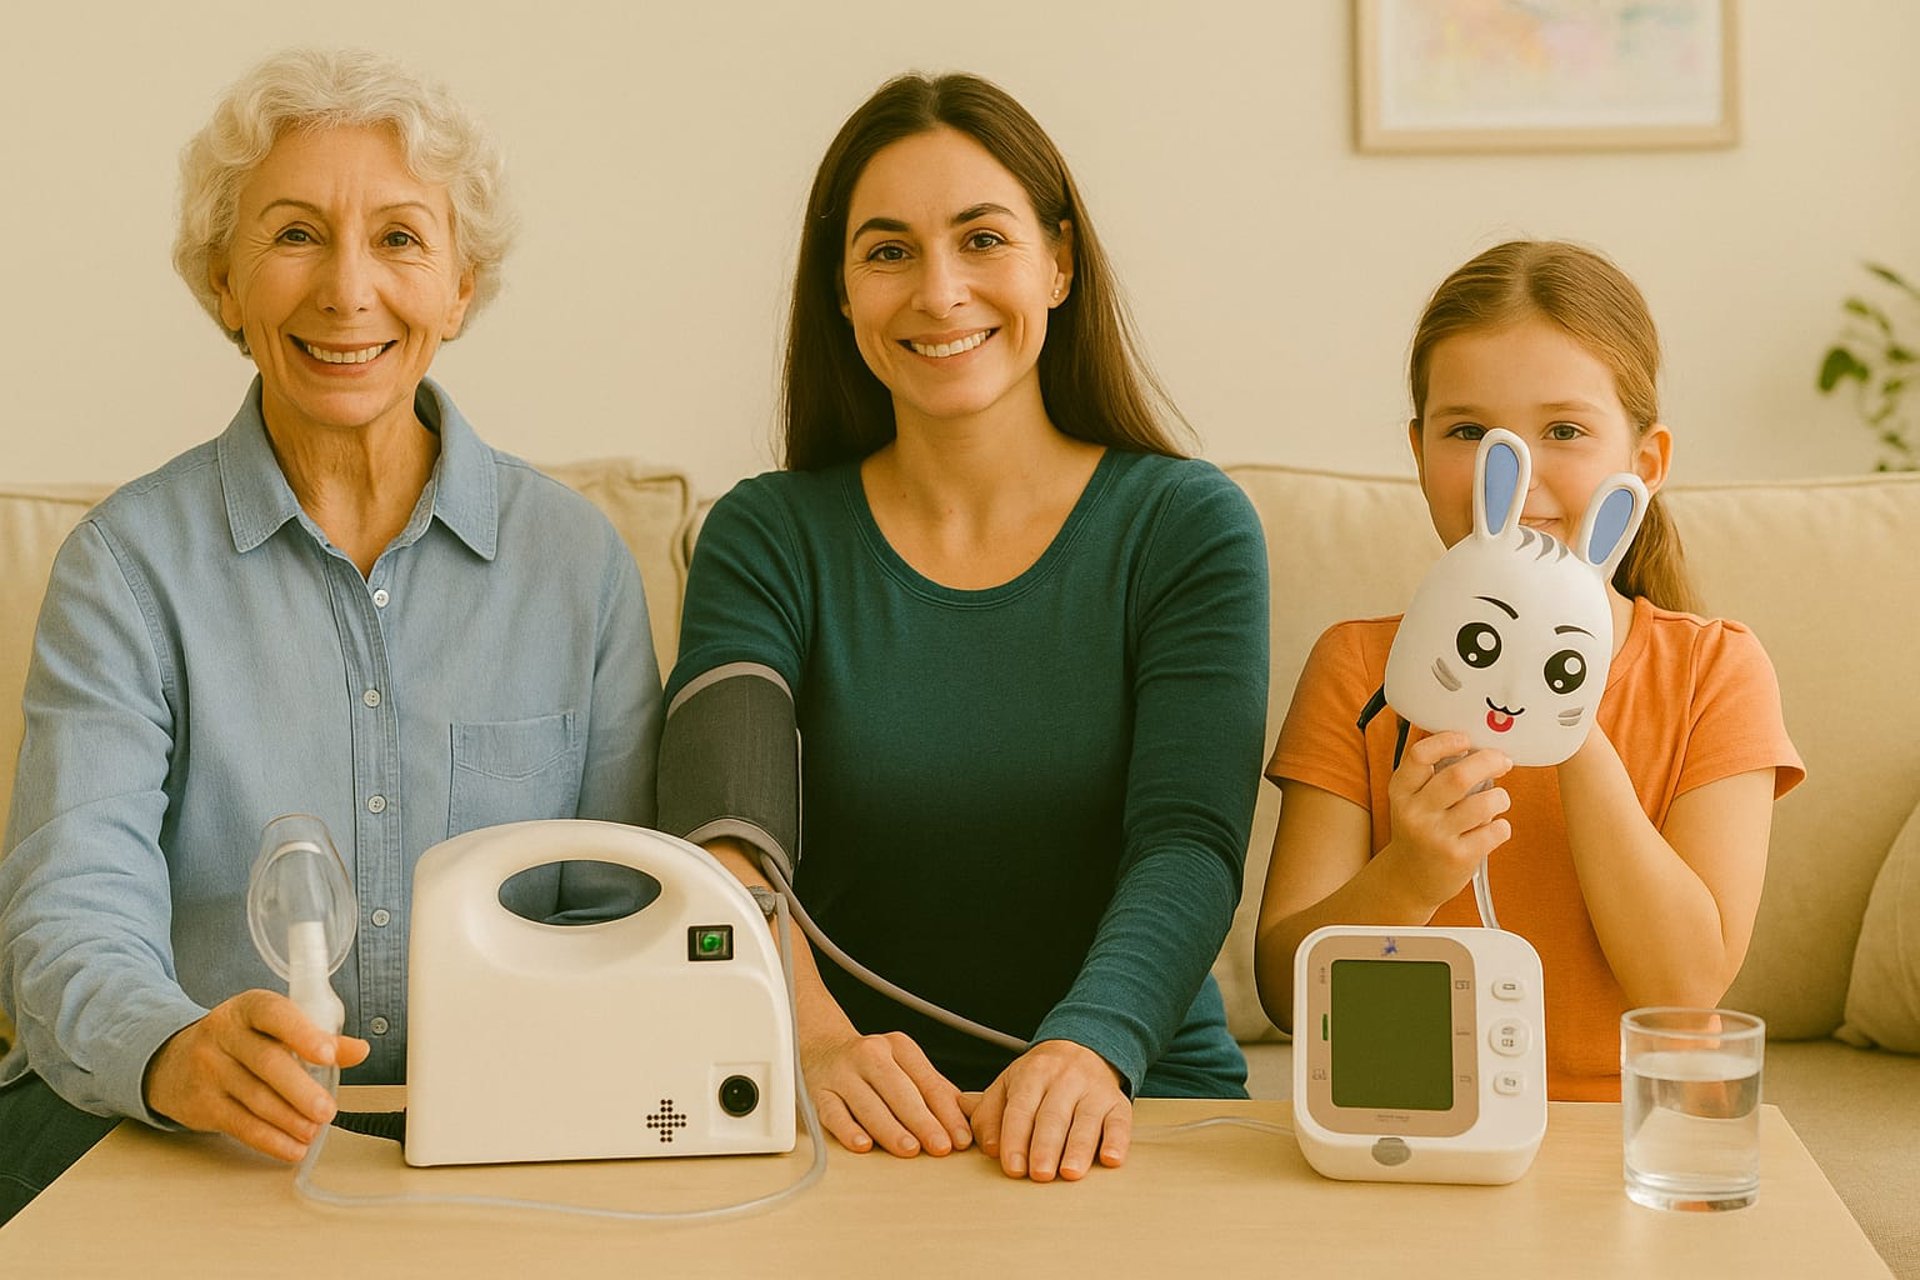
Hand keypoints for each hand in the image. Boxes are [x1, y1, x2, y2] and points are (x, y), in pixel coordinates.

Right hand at [143, 990, 370, 1161]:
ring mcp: (209, 1069)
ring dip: (289, 1120)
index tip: (328, 1054)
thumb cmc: (239, 1041)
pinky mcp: (202, 1104)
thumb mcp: (273, 1028)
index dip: (303, 1033)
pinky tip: (292, 1148)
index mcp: (248, 1008)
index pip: (275, 1014)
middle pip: (266, 1063)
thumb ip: (318, 1038)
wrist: (173, 1062)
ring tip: (314, 1130)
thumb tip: (359, 1051)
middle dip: (301, 1090)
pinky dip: (270, 1140)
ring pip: (254, 1098)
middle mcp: (224, 1035)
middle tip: (327, 1110)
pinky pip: (240, 1125)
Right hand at [803, 1027, 972, 1157]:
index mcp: (899, 1047)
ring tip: (909, 1149)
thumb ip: (935, 1092)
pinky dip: (848, 1130)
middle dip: (922, 1121)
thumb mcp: (906, 1067)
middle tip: (940, 1147)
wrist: (822, 1048)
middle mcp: (870, 1055)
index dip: (946, 1112)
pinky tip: (863, 1145)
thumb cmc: (873, 1066)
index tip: (960, 1139)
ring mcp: (842, 1073)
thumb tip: (966, 1122)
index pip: (927, 1082)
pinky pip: (833, 1113)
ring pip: (868, 1103)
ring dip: (890, 1128)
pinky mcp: (819, 1092)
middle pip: (900, 1091)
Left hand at [966, 1040, 1130, 1181]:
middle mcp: (1065, 1079)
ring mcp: (1094, 1090)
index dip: (1016, 1139)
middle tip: (1040, 1174)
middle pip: (1053, 1116)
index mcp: (1032, 1074)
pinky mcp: (1118, 1103)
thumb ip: (990, 1116)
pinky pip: (1120, 1122)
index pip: (1021, 1108)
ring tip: (1070, 1173)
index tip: (1013, 1168)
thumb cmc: (1038, 1080)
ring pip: (1087, 1120)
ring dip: (1078, 1148)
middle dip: (1046, 1147)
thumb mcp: (1007, 1086)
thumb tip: (990, 1148)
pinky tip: (1111, 1159)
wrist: (1081, 1049)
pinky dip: (1117, 1141)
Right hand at [1383, 730, 1513, 909]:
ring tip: (1499, 799)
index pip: (1420, 756)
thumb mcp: (1412, 799)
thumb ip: (1432, 772)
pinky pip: (1495, 830)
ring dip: (1500, 797)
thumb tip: (1469, 741)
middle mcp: (1415, 813)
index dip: (1446, 741)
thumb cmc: (1420, 830)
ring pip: (1484, 803)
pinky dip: (1502, 825)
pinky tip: (1493, 828)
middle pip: (1459, 776)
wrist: (1409, 879)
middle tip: (1501, 761)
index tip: (1466, 739)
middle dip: (1489, 761)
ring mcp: (1436, 837)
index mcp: (1401, 791)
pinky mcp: (1458, 857)